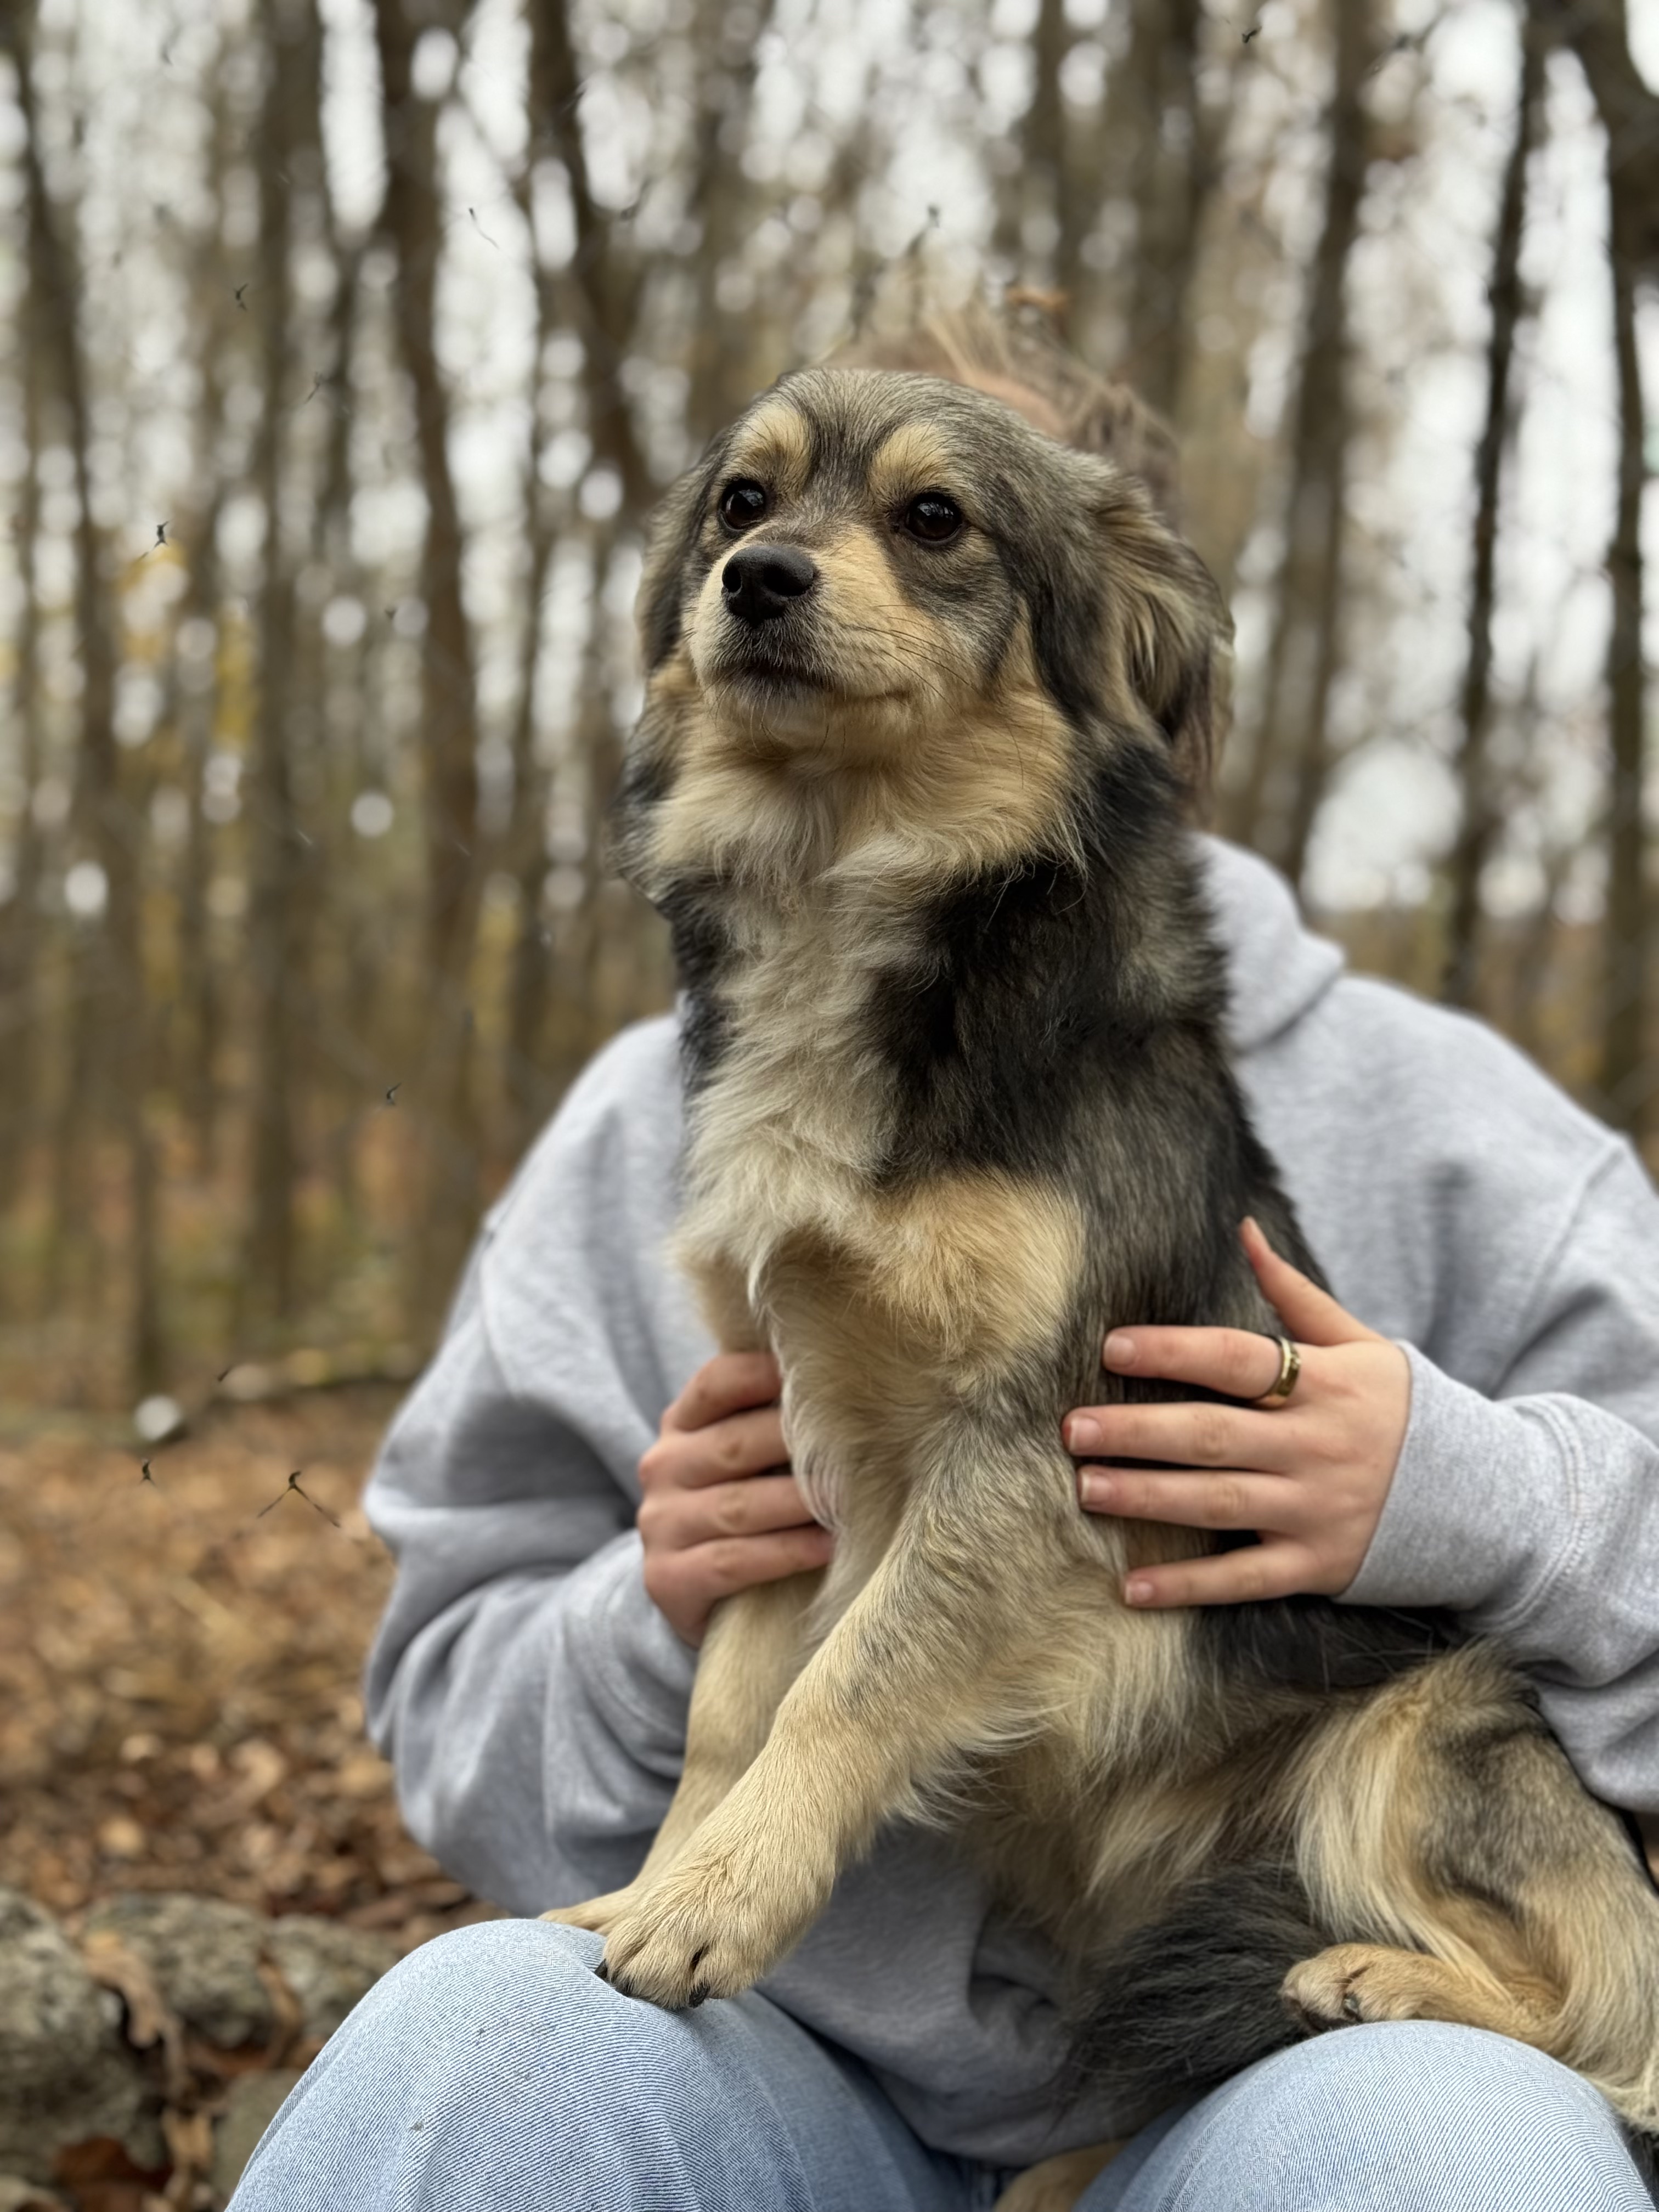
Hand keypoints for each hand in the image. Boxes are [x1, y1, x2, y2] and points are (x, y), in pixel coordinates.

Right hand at [637, 1352, 832, 1644]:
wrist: (703, 1599)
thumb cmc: (749, 1509)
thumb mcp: (751, 1459)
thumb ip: (776, 1420)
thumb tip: (850, 1383)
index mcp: (681, 1424)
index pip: (716, 1384)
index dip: (764, 1374)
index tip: (823, 1369)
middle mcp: (662, 1467)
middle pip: (734, 1445)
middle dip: (798, 1445)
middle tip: (858, 1444)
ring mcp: (660, 1525)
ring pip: (738, 1506)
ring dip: (799, 1502)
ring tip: (849, 1500)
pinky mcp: (667, 1579)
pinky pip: (732, 1561)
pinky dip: (786, 1552)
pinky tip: (827, 1547)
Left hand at [1064, 1219, 1408, 1608]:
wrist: (1490, 1498)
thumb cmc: (1405, 1411)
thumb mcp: (1363, 1345)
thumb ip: (1296, 1293)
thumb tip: (1245, 1227)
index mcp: (1325, 1384)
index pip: (1238, 1360)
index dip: (1174, 1351)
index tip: (1112, 1347)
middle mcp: (1317, 1446)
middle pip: (1213, 1435)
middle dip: (1138, 1431)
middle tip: (1073, 1427)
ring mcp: (1317, 1510)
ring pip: (1218, 1504)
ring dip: (1148, 1498)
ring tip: (1087, 1488)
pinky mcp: (1318, 1565)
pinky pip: (1243, 1578)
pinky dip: (1187, 1586)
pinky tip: (1130, 1587)